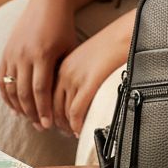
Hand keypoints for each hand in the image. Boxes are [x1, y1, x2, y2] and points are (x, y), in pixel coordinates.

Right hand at [0, 0, 79, 128]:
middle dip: (32, 113)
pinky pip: (1, 79)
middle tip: (41, 127)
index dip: (43, 110)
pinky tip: (15, 107)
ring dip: (19, 107)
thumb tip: (64, 99)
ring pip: (11, 88)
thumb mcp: (69, 48)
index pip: (40, 90)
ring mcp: (12, 53)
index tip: (49, 125)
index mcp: (42, 54)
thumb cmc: (63, 27)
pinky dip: (6, 96)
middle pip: (24, 92)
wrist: (47, 3)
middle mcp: (24, 55)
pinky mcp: (5, 52)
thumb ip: (62, 72)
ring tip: (29, 119)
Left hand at [52, 13, 134, 136]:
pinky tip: (79, 130)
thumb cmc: (108, 45)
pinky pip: (76, 110)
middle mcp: (64, 72)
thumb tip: (75, 92)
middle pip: (51, 105)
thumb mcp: (84, 59)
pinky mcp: (88, 84)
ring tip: (71, 132)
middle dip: (55, 122)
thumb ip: (76, 73)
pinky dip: (76, 124)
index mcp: (61, 65)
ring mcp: (75, 78)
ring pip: (62, 110)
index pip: (46, 94)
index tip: (50, 120)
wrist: (121, 35)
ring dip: (66, 125)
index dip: (47, 111)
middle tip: (62, 131)